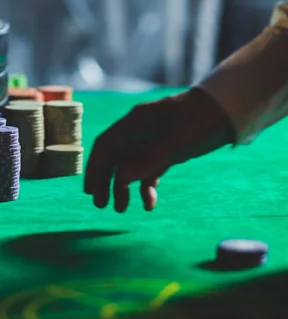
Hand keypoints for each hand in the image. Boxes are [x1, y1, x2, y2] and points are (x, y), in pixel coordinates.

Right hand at [83, 87, 234, 211]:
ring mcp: (152, 141)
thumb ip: (148, 160)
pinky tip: (149, 203)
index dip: (95, 168)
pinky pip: (148, 170)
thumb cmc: (201, 120)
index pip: (105, 146)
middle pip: (113, 158)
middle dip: (105, 182)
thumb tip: (120, 178)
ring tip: (122, 209)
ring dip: (123, 187)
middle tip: (101, 205)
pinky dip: (146, 187)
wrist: (228, 108)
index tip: (90, 191)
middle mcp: (138, 132)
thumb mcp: (176, 142)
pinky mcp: (166, 150)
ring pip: (129, 166)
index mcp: (135, 123)